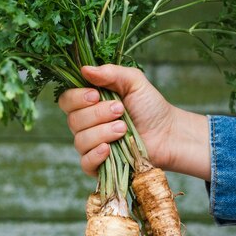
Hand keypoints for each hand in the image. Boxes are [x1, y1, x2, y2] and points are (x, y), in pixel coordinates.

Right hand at [58, 64, 210, 180]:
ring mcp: (91, 146)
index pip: (67, 100)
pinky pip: (85, 163)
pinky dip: (95, 156)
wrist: (168, 133)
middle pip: (73, 120)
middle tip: (120, 110)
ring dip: (102, 133)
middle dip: (97, 114)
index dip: (77, 98)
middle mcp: (86, 124)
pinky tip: (108, 149)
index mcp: (89, 104)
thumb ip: (110, 73)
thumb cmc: (150, 106)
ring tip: (124, 129)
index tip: (96, 95)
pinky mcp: (99, 165)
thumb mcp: (133, 82)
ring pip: (80, 141)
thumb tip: (84, 69)